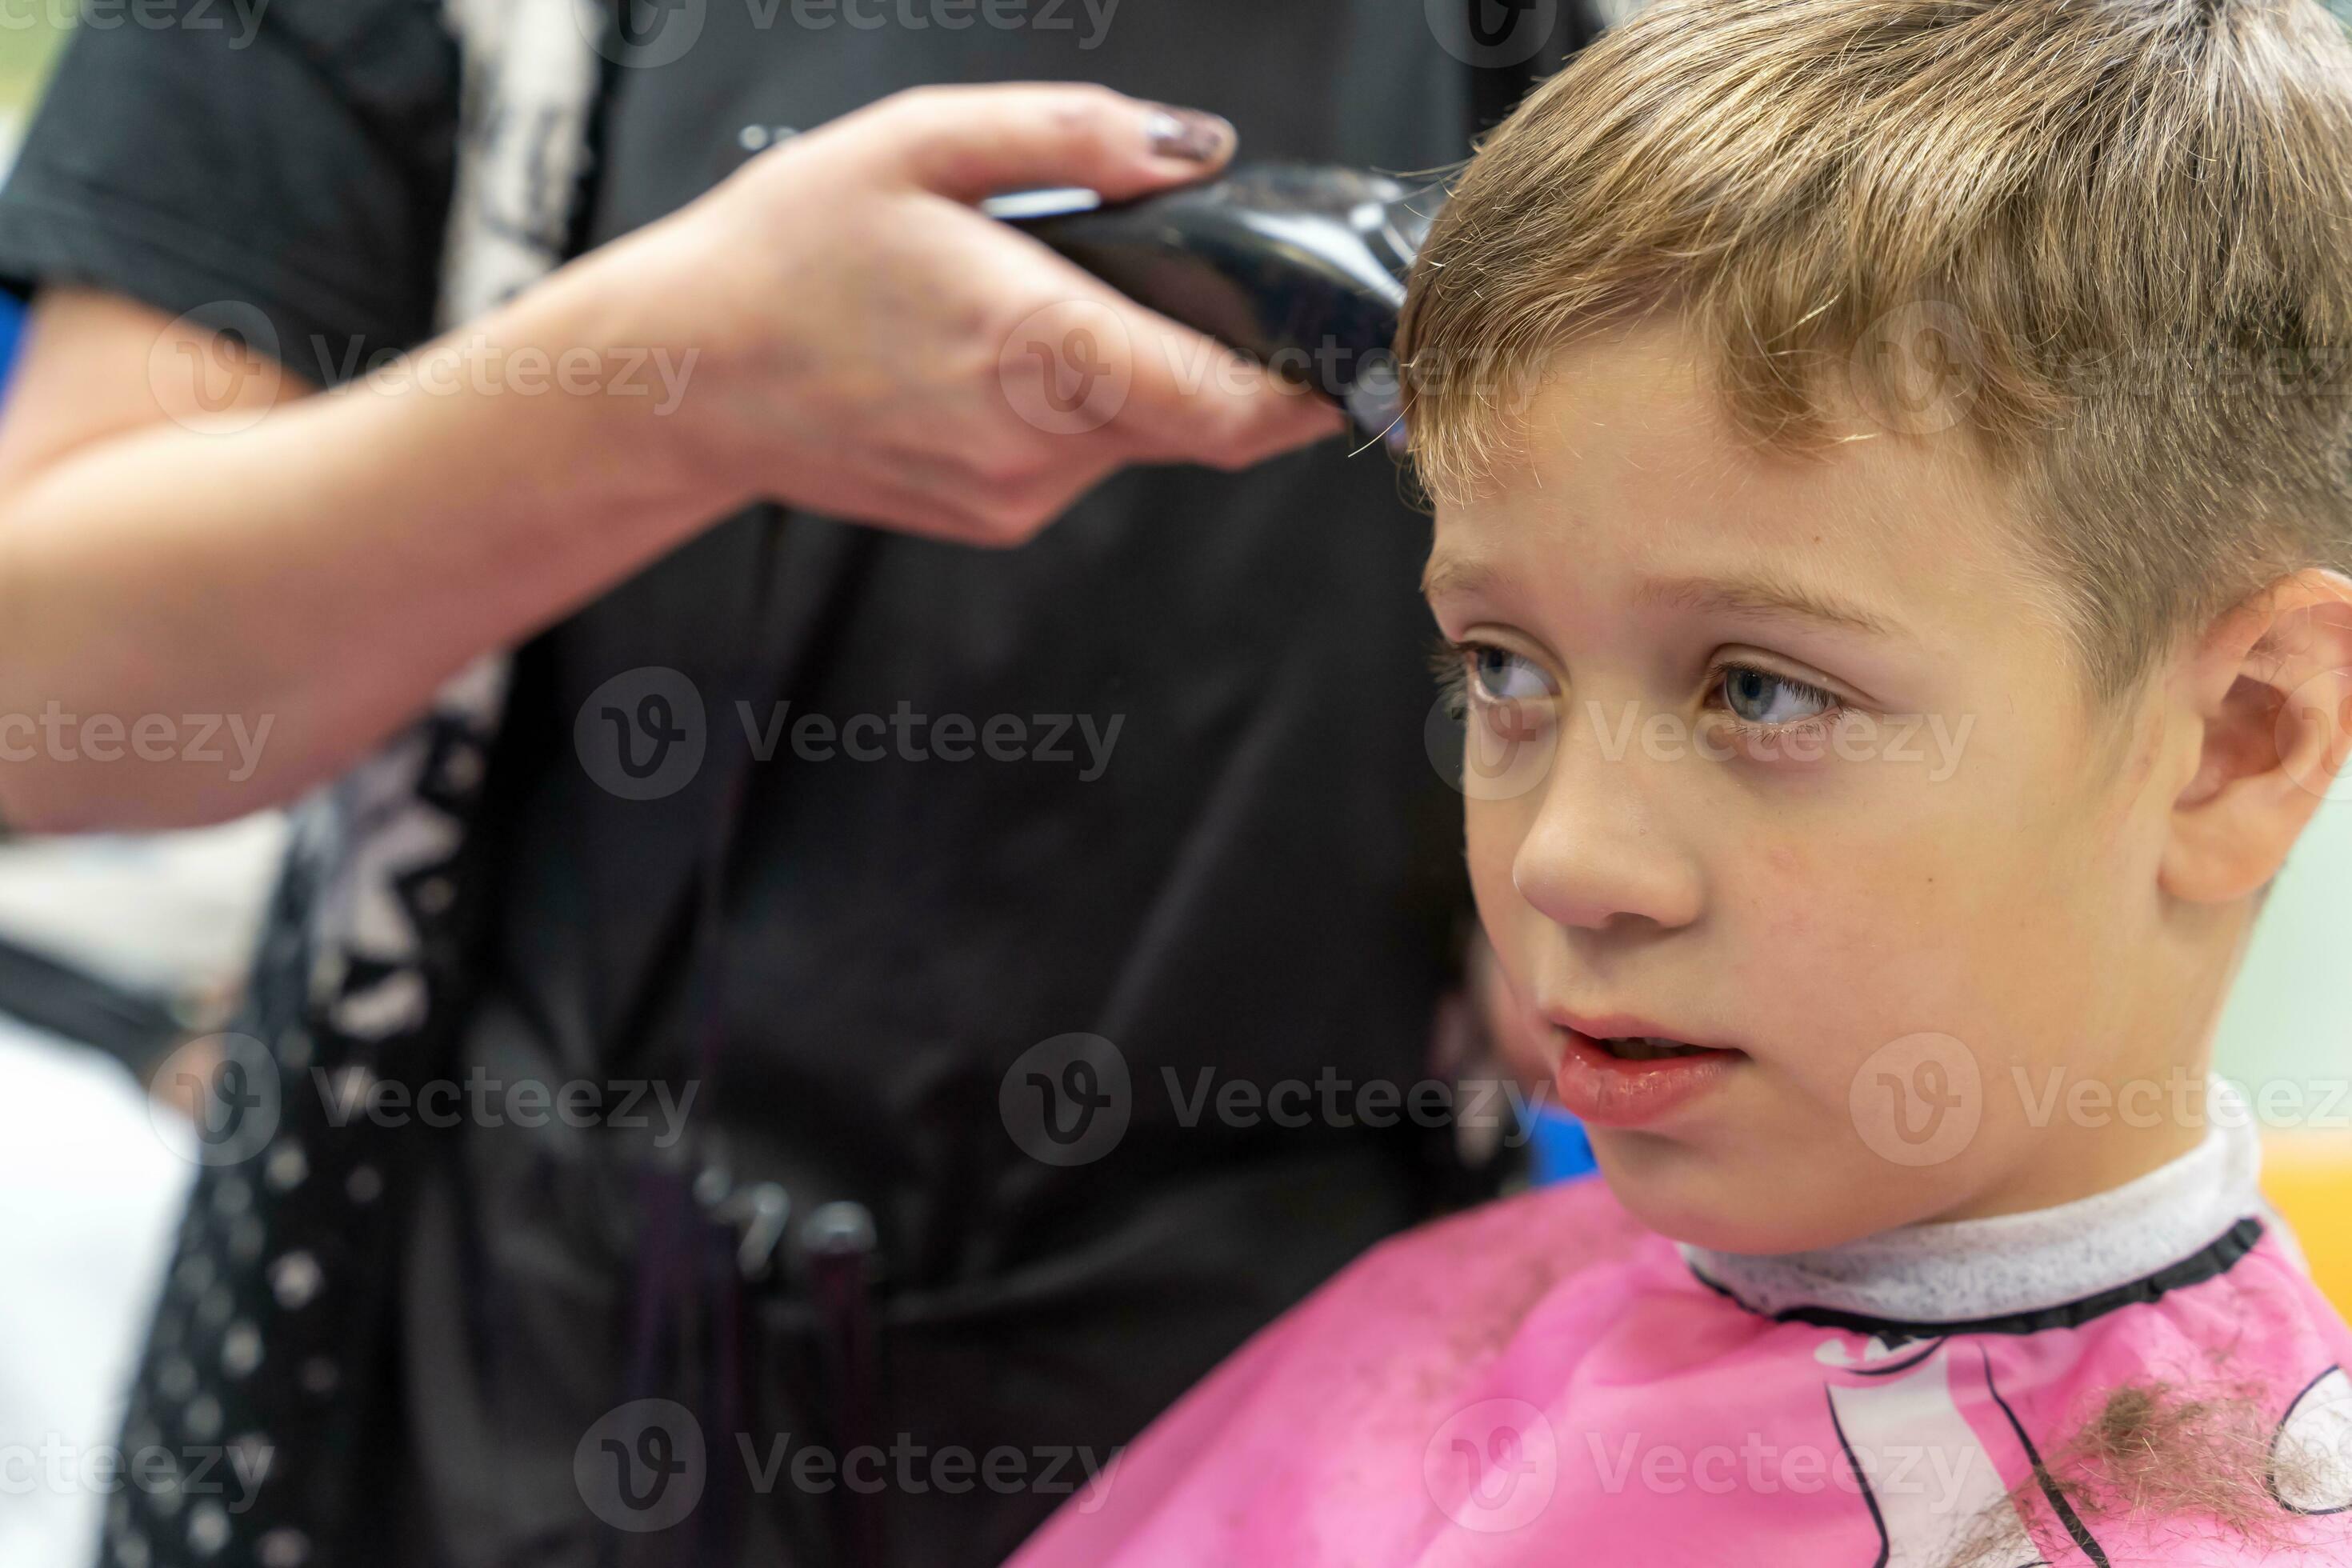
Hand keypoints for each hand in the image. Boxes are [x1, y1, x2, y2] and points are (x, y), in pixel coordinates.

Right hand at [590, 83, 1347, 544]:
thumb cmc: (786, 253)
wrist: (680, 379)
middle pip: (1203, 422)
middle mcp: (1040, 448)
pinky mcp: (994, 519)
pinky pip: (1083, 460)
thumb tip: (1200, 150)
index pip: (1232, 409)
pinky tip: (1005, 353)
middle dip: (1226, 356)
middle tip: (1202, 279)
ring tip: (1054, 300)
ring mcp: (1017, 497)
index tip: (1350, 349)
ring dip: (1140, 374)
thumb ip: (1076, 137)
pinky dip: (1083, 406)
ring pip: (1143, 439)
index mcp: (1039, 351)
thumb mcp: (922, 142)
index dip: (1311, 389)